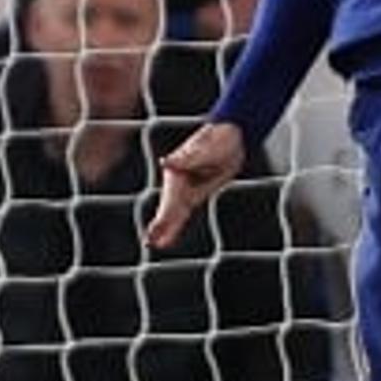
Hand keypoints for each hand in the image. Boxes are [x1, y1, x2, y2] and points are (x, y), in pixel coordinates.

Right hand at [147, 118, 247, 248]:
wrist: (231, 136)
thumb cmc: (217, 139)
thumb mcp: (204, 150)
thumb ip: (185, 159)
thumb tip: (166, 162)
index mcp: (177, 172)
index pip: (170, 201)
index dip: (163, 219)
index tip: (152, 231)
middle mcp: (179, 182)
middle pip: (170, 208)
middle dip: (162, 226)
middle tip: (149, 243)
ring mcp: (187, 188)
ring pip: (175, 212)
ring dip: (167, 228)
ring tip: (156, 243)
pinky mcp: (198, 192)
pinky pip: (184, 211)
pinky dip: (176, 224)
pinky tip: (169, 236)